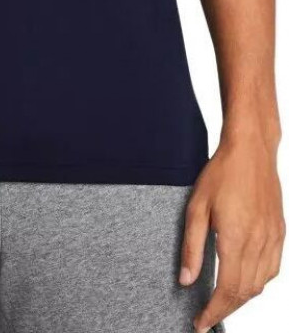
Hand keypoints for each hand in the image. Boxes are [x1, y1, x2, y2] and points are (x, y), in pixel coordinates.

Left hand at [180, 136, 284, 330]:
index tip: (200, 323)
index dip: (214, 312)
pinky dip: (258, 282)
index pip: (227, 290)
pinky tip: (245, 280)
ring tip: (222, 302)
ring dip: (242, 299)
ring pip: (260, 284)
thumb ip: (192, 247)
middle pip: (245, 293)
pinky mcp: (279, 232)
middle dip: (225, 310)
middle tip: (207, 317)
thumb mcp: (196, 207)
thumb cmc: (222, 173)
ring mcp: (272, 238)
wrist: (250, 150)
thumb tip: (186, 280)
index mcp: (236, 238)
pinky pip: (272, 269)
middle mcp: (258, 242)